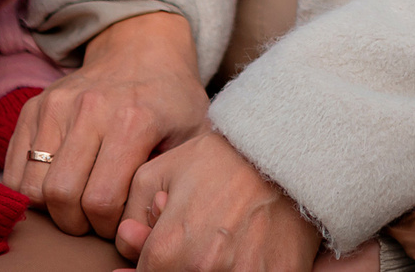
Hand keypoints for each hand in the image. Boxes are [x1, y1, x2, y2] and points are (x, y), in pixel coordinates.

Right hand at [3, 12, 210, 237]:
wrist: (143, 48)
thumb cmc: (171, 99)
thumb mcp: (192, 134)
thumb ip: (174, 176)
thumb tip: (147, 219)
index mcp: (134, 119)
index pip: (101, 199)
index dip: (107, 225)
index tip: (118, 221)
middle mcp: (90, 108)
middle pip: (60, 194)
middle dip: (74, 222)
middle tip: (91, 220)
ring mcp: (57, 104)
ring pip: (30, 184)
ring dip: (48, 207)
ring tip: (73, 203)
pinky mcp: (35, 105)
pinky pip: (13, 166)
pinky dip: (27, 188)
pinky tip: (54, 186)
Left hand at [114, 131, 321, 271]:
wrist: (286, 155)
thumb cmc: (222, 159)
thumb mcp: (161, 170)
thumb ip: (133, 210)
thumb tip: (129, 243)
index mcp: (170, 247)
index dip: (149, 265)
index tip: (165, 251)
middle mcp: (202, 268)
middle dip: (178, 264)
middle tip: (197, 239)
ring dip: (209, 267)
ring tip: (222, 243)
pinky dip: (242, 268)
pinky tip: (246, 251)